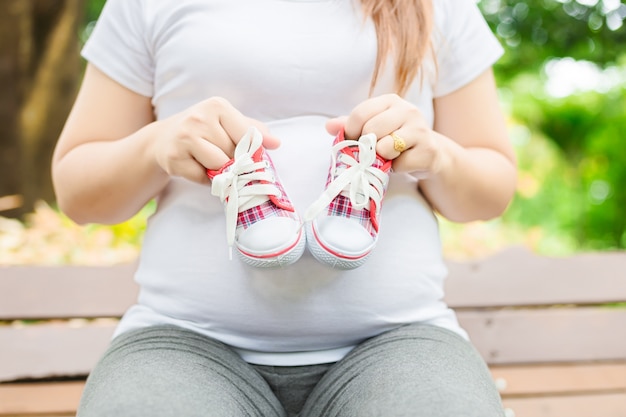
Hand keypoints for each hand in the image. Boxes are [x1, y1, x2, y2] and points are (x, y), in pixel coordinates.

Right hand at [153, 97, 279, 183]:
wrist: (162, 139)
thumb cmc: (203, 130)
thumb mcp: (226, 122)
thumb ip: (251, 129)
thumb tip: (276, 143)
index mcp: (217, 106)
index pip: (245, 134)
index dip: (252, 149)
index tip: (255, 157)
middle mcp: (199, 118)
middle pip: (232, 152)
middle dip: (232, 161)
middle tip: (222, 156)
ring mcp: (185, 138)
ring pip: (219, 166)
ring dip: (220, 171)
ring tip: (210, 161)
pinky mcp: (175, 158)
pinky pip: (202, 178)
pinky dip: (205, 179)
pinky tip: (197, 166)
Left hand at [326, 94, 445, 177]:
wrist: (429, 154)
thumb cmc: (395, 139)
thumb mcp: (372, 128)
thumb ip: (350, 126)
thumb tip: (328, 126)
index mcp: (391, 101)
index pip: (360, 113)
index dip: (350, 131)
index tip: (354, 141)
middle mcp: (408, 110)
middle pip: (371, 130)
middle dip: (367, 146)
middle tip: (374, 151)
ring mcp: (420, 129)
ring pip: (385, 147)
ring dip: (383, 158)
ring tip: (391, 155)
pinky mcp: (428, 150)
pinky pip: (400, 164)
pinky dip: (397, 169)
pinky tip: (404, 162)